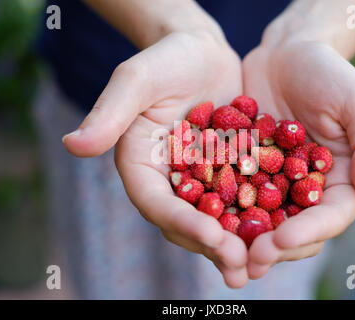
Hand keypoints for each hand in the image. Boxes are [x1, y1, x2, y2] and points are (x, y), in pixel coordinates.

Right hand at [62, 31, 249, 287]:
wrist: (201, 52)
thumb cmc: (166, 59)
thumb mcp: (138, 79)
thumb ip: (110, 112)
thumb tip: (72, 144)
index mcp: (140, 166)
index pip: (156, 203)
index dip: (181, 222)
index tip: (213, 237)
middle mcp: (167, 181)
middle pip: (185, 221)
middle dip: (212, 245)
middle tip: (240, 266)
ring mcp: (197, 181)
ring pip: (214, 219)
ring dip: (236, 244)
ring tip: (259, 263)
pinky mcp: (225, 174)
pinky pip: (240, 200)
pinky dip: (257, 218)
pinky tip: (281, 231)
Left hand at [242, 39, 354, 278]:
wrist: (287, 54)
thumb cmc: (329, 74)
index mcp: (339, 183)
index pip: (328, 219)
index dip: (306, 234)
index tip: (279, 240)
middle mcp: (306, 191)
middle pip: (293, 231)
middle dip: (271, 248)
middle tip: (247, 261)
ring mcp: (273, 184)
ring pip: (260, 222)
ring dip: (242, 241)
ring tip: (221, 251)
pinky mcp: (244, 171)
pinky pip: (231, 195)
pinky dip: (218, 210)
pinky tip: (199, 219)